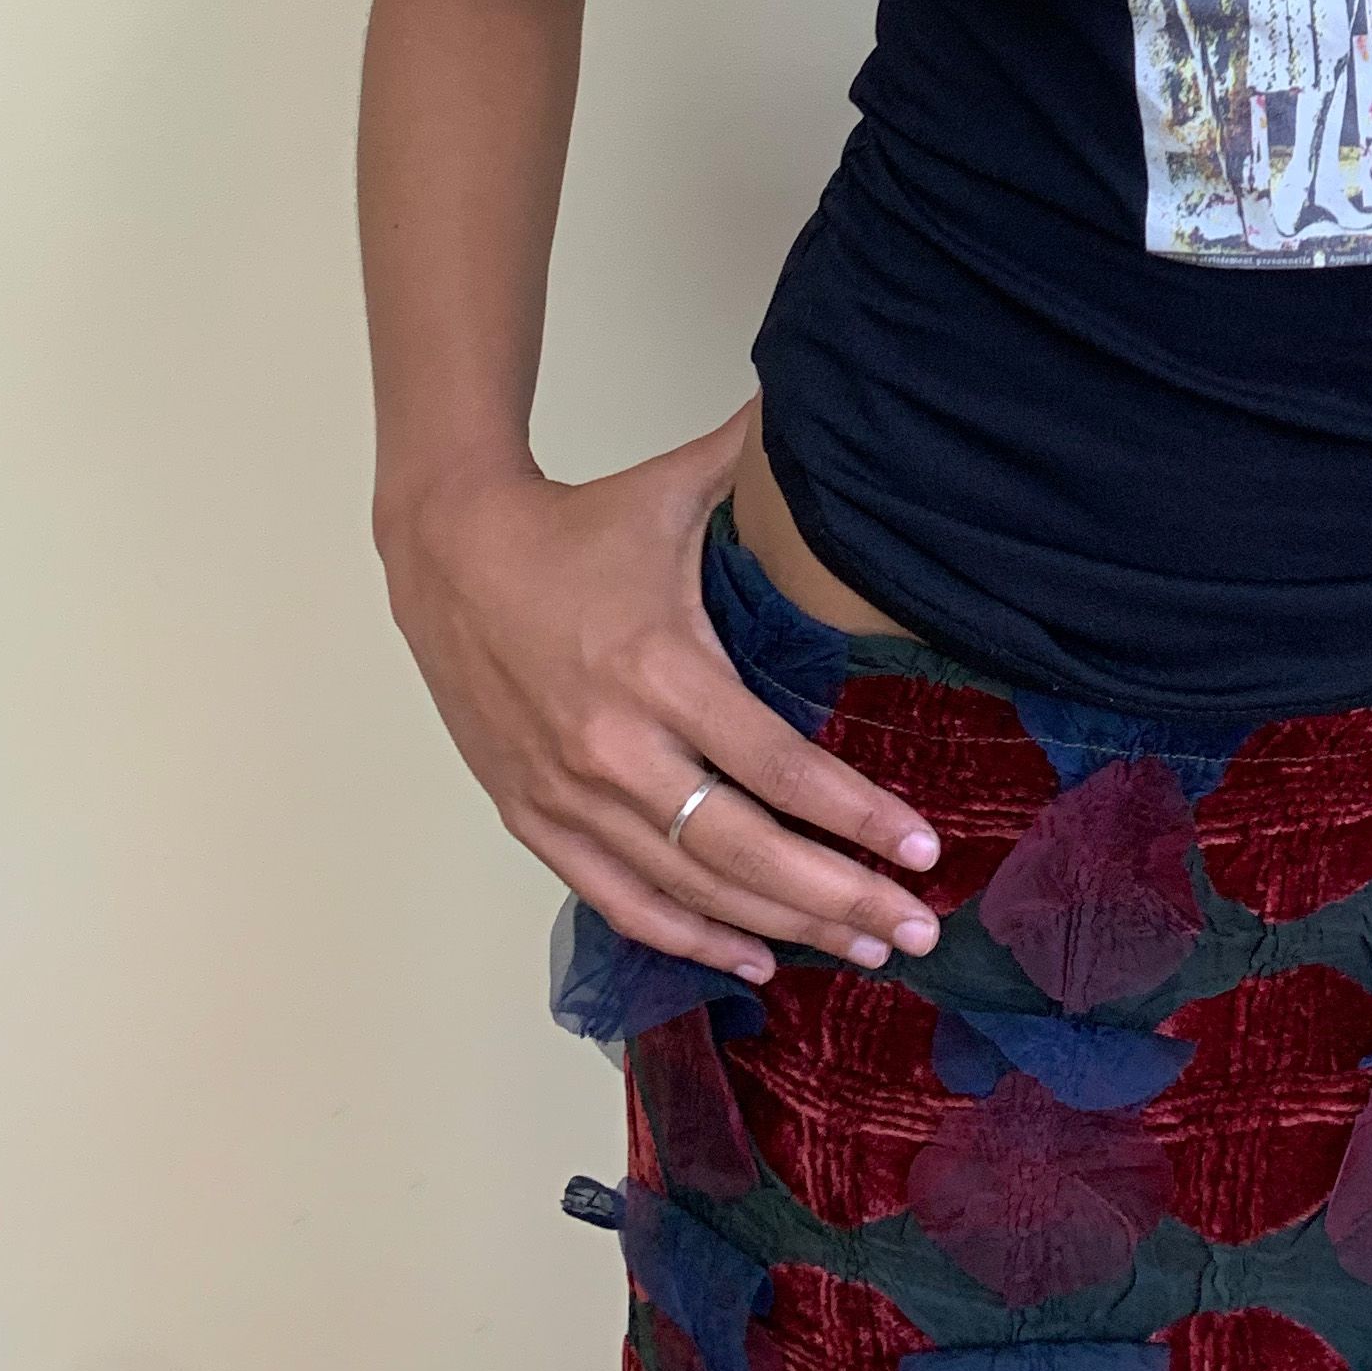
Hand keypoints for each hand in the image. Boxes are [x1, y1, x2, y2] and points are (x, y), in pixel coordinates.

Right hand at [380, 402, 944, 987]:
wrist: (448, 549)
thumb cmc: (576, 524)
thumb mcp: (677, 489)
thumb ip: (763, 460)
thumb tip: (839, 414)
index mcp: (660, 667)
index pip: (778, 766)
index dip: (856, 816)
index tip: (924, 851)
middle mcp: (616, 748)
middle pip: (745, 850)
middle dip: (839, 898)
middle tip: (915, 930)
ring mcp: (569, 795)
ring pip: (690, 888)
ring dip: (780, 926)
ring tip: (861, 948)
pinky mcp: (534, 818)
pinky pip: (622, 899)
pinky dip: (689, 937)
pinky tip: (752, 956)